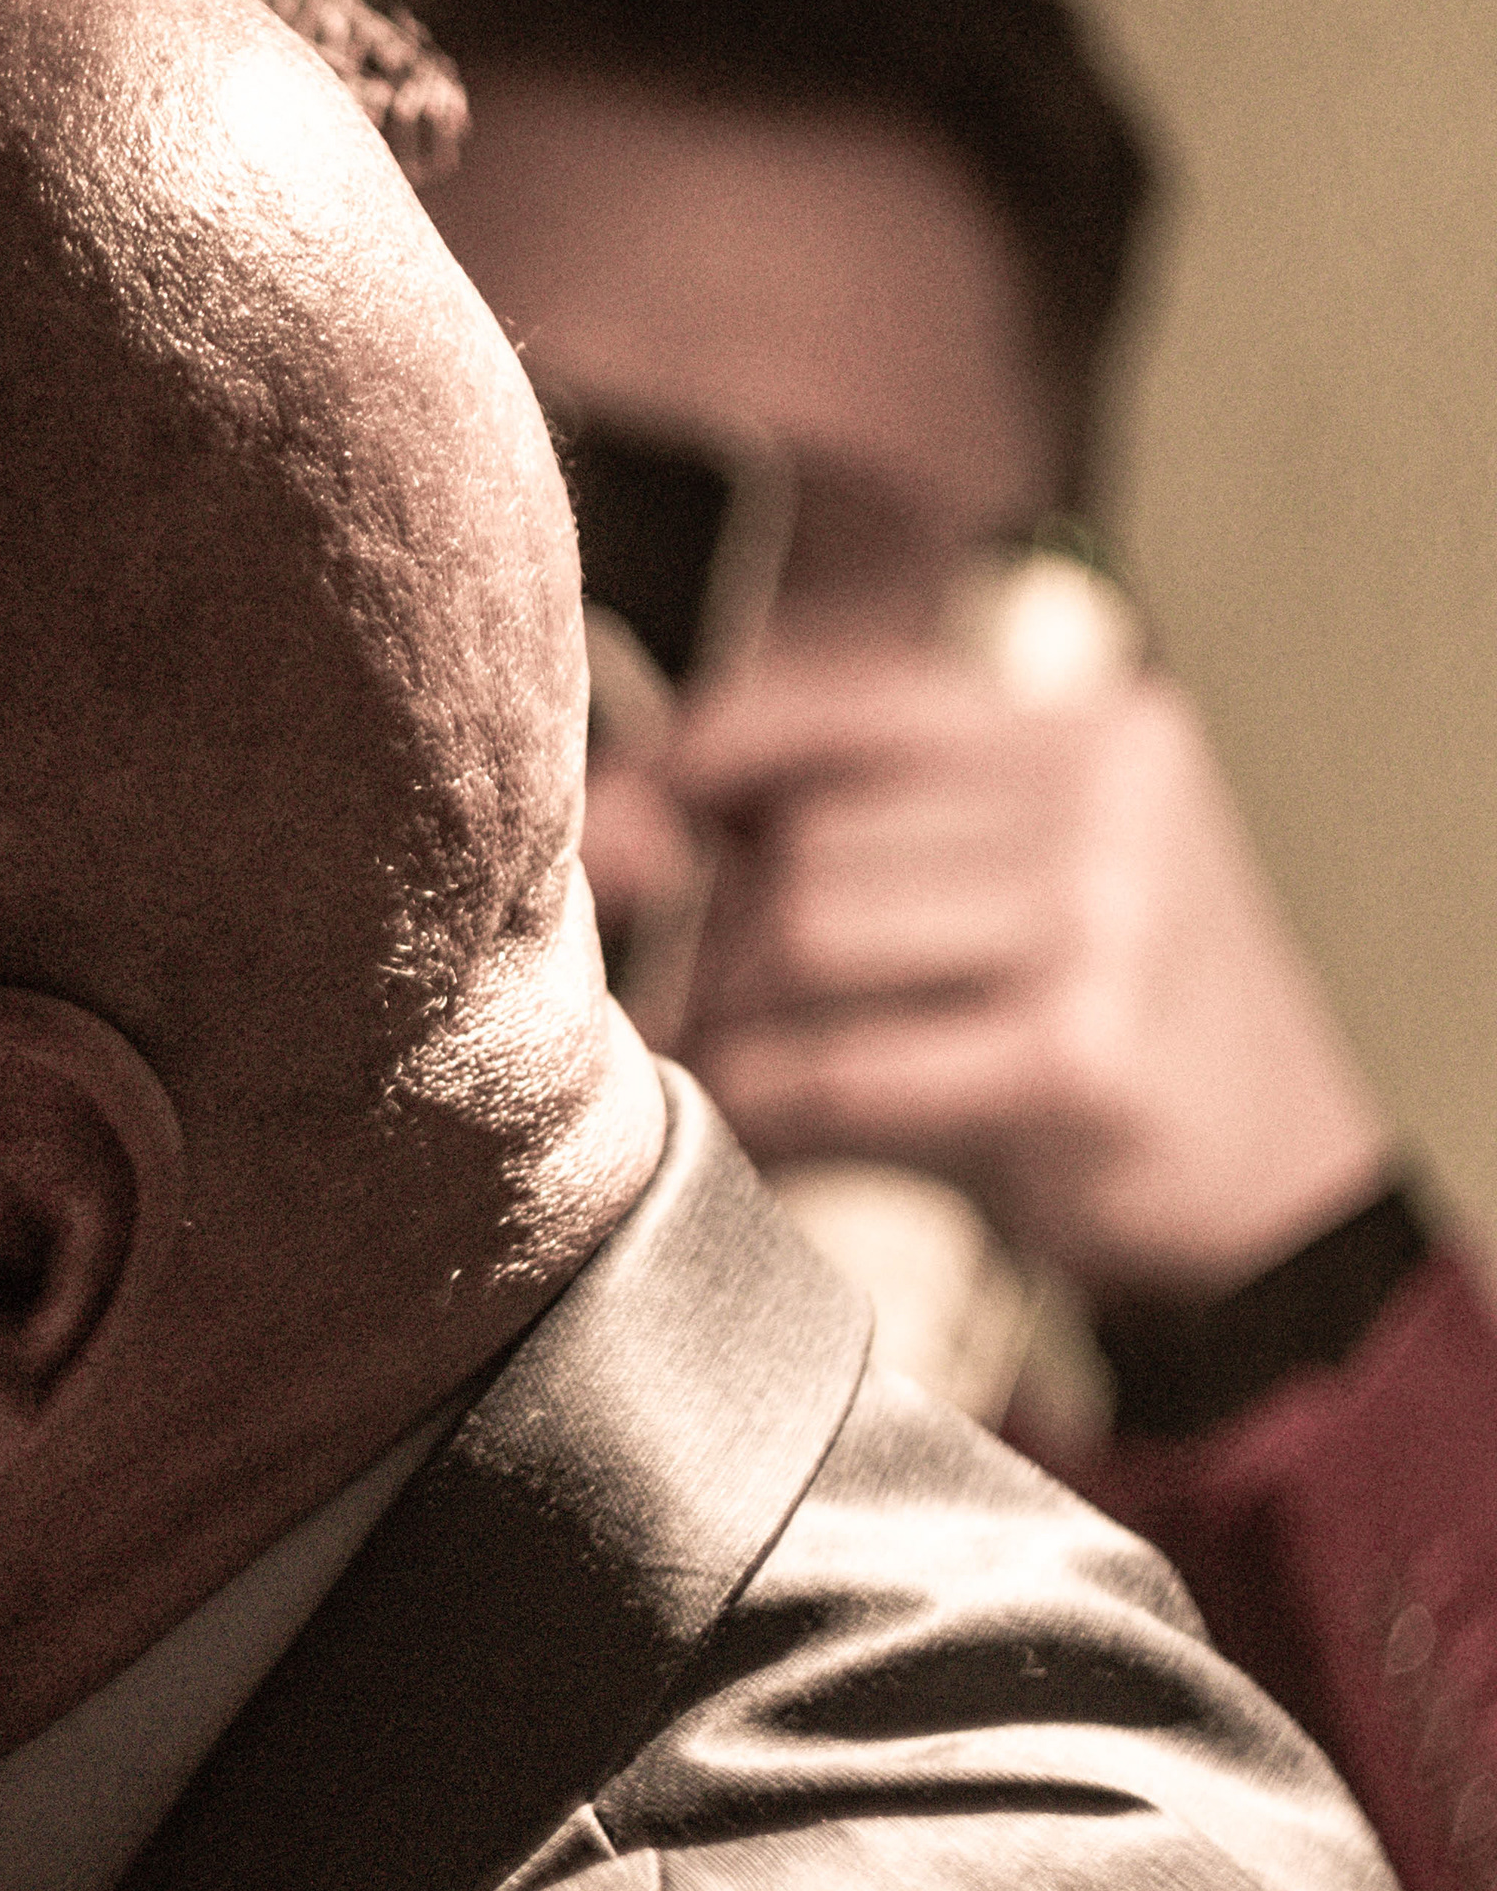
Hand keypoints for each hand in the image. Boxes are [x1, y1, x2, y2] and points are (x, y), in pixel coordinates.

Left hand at [642, 651, 1390, 1302]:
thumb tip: (611, 827)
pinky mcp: (1079, 1059)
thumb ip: (834, 825)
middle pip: (807, 841)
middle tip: (705, 1005)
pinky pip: (837, 1067)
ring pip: (803, 937)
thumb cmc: (1086, 1020)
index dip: (707, 757)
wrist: (1279, 1187)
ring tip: (721, 1061)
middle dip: (721, 936)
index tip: (636, 822)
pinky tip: (754, 1130)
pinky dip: (764, 1104)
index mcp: (1090, 734)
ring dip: (729, 1018)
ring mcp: (1106, 924)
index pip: (844, 703)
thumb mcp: (999, 886)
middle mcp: (1109, 802)